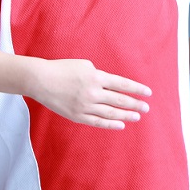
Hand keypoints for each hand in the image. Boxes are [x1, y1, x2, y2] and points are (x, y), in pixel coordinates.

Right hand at [30, 58, 151, 128]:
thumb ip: (99, 76)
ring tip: (137, 117)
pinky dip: (111, 124)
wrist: (40, 80)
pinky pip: (97, 122)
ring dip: (126, 116)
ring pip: (110, 113)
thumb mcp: (84, 65)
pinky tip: (121, 125)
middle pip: (119, 100)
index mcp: (96, 76)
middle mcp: (93, 92)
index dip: (137, 89)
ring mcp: (85, 106)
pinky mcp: (77, 116)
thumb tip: (111, 88)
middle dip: (135, 104)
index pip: (122, 84)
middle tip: (146, 108)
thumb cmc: (62, 69)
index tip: (148, 93)